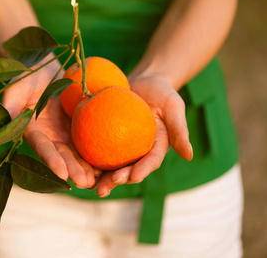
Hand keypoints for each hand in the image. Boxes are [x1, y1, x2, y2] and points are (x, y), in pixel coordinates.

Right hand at [1, 60, 99, 188]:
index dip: (51, 161)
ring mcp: (65, 132)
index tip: (62, 174)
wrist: (48, 63)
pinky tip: (109, 162)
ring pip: (77, 152)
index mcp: (32, 130)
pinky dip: (97, 151)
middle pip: (62, 155)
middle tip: (85, 183)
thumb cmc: (28, 73)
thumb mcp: (18, 88)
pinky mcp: (79, 125)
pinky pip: (89, 139)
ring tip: (99, 179)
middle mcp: (49, 135)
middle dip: (72, 170)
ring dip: (86, 167)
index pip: (42, 148)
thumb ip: (9, 109)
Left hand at [95, 74, 192, 196]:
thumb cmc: (162, 92)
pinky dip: (88, 157)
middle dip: (118, 180)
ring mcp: (121, 146)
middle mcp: (137, 151)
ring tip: (90, 185)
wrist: (143, 81)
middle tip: (107, 185)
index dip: (142, 170)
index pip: (150, 161)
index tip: (134, 177)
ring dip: (101, 177)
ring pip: (110, 164)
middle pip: (128, 169)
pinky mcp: (106, 136)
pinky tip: (77, 164)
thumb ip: (180, 130)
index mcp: (155, 147)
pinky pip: (96, 147)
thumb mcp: (174, 107)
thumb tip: (190, 156)